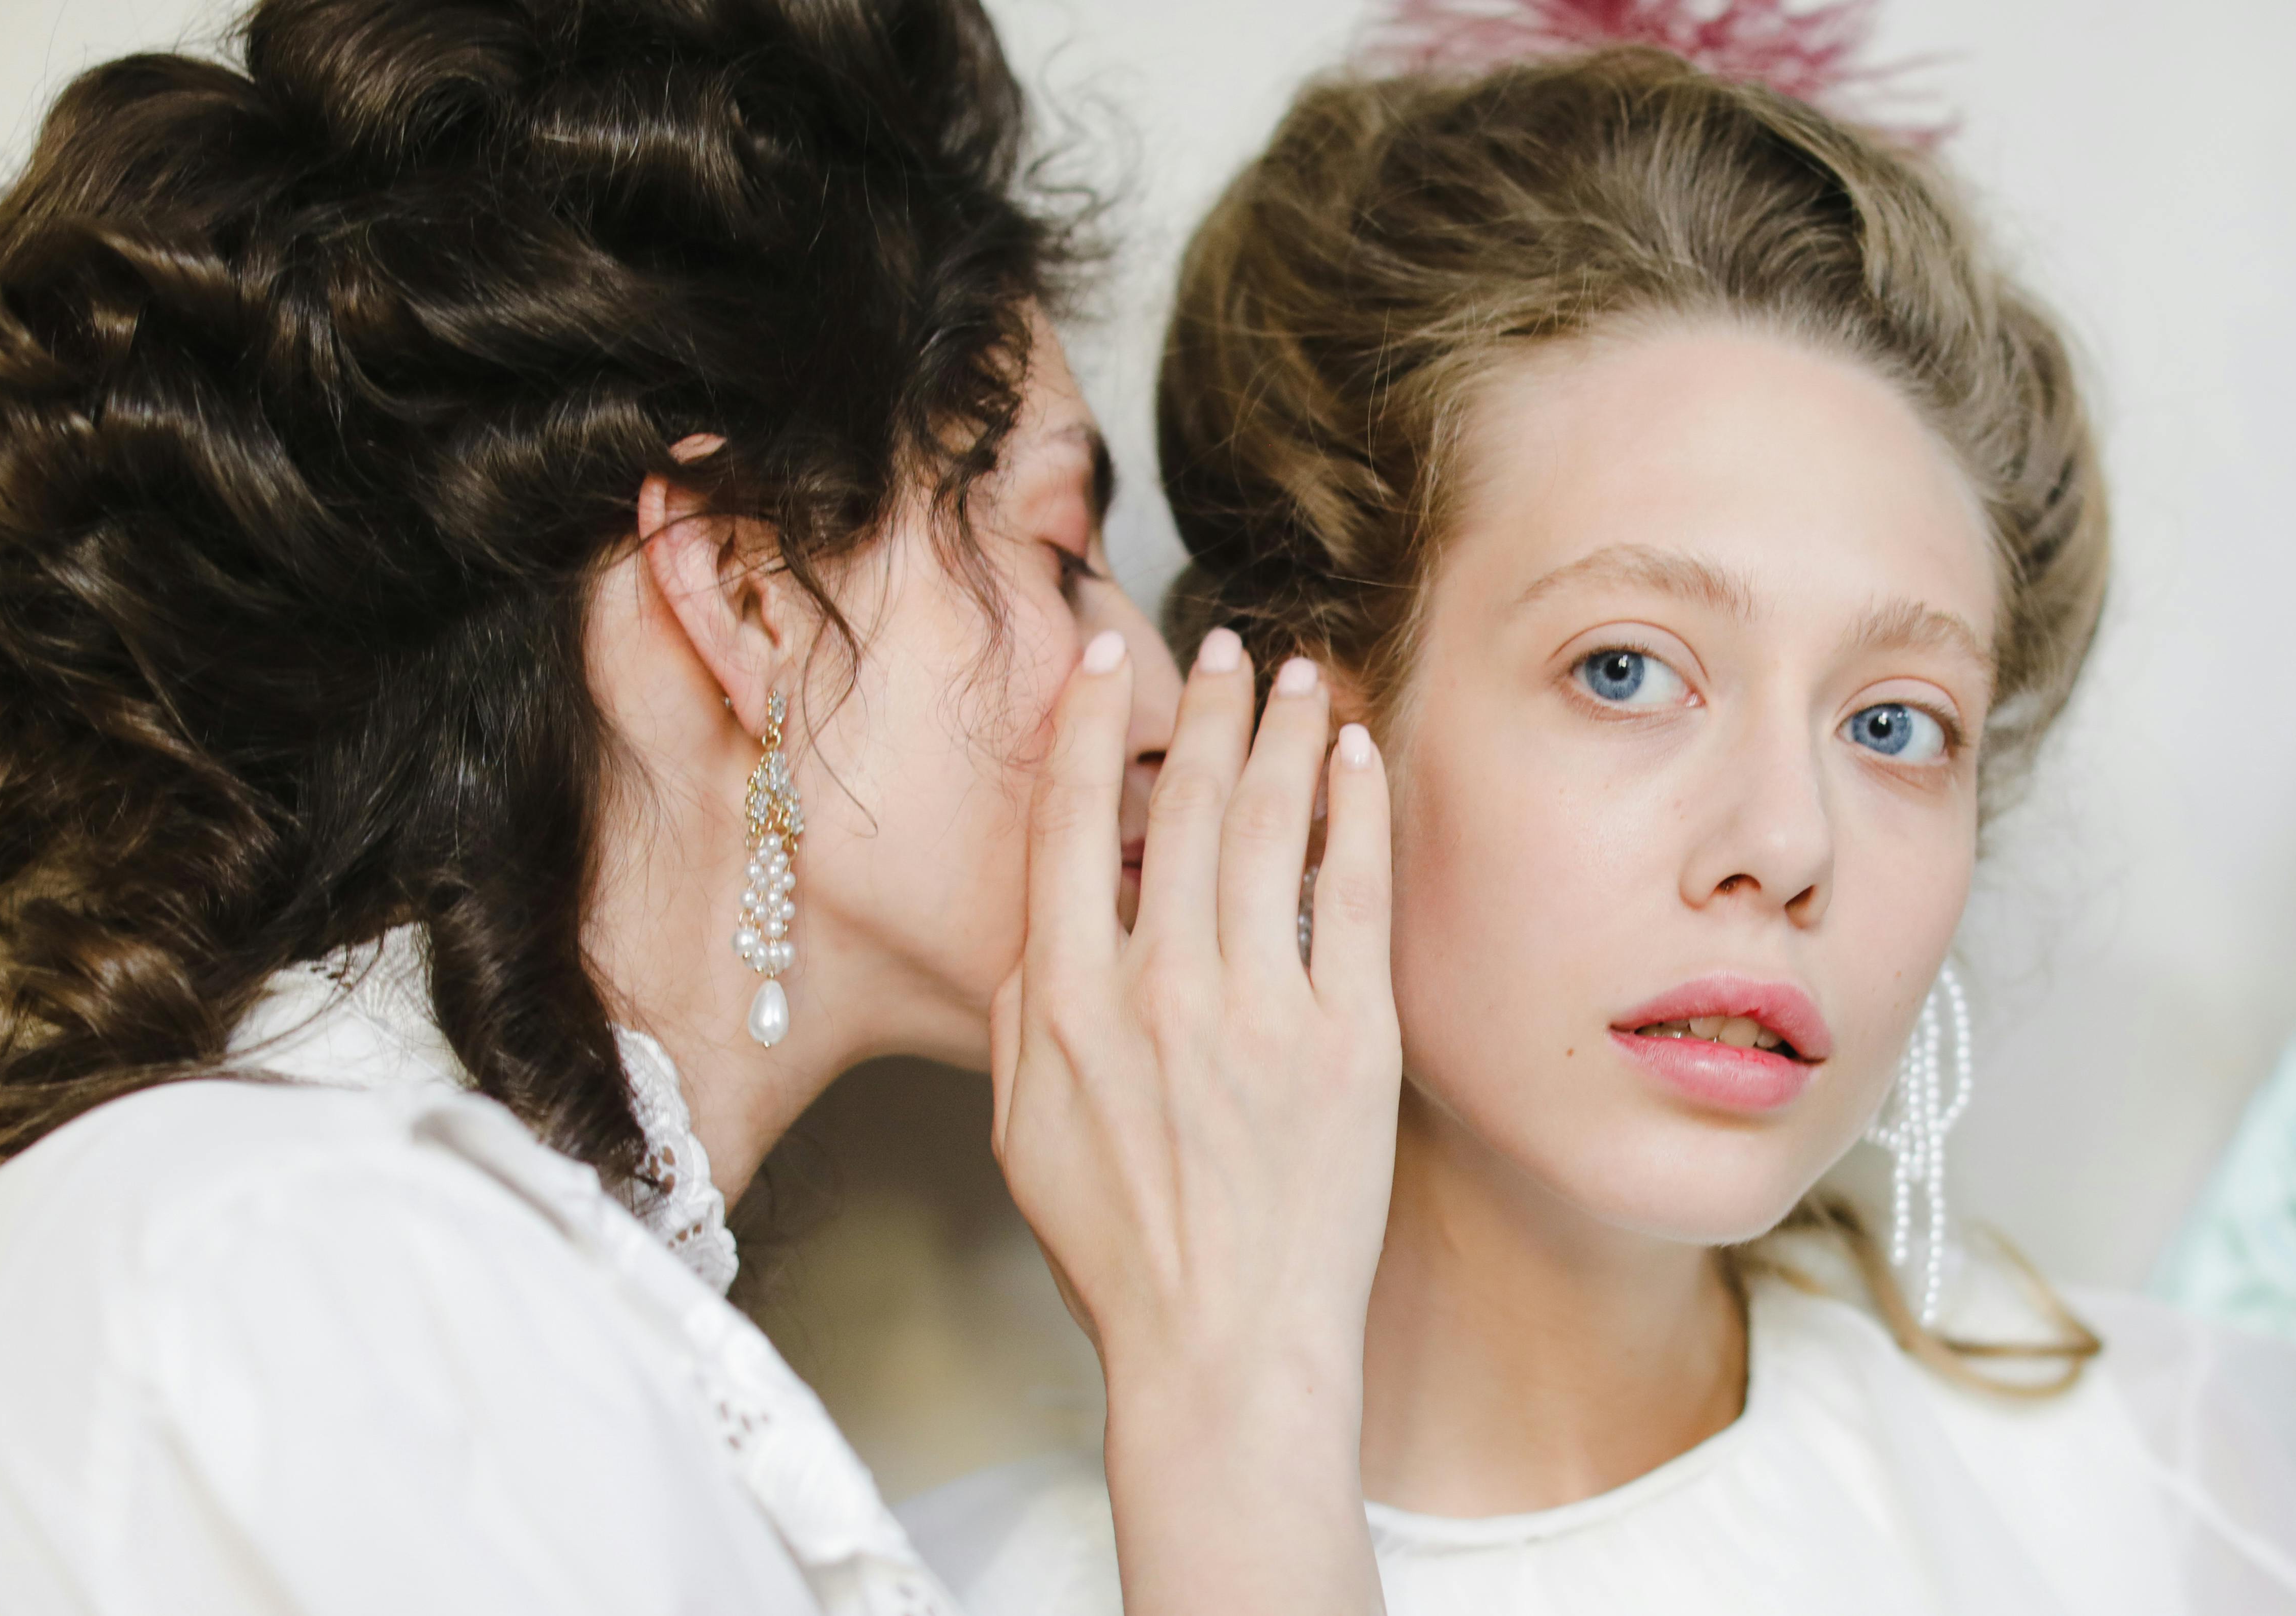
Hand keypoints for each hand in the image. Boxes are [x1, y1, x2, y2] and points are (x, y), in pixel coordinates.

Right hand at [992, 625, 1400, 1615]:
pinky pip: (1353, 893)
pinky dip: (1351, 811)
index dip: (1094, 723)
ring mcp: (1260, 1010)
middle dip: (1204, 703)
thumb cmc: (1117, 1247)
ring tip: (1290, 671)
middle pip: (1186, 802)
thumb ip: (1028, 1007)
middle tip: (1222, 643)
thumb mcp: (1021, 1127)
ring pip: (1268, 827)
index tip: (1111, 657)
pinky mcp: (1349, 1039)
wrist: (1223, 1348)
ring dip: (1278, 731)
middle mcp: (1160, 989)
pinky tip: (1352, 753)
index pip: (1075, 821)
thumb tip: (1053, 909)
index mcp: (1068, 1003)